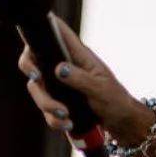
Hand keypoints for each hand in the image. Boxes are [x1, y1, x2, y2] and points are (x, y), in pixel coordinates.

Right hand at [17, 19, 149, 144]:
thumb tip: (59, 69)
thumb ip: (80, 78)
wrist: (122, 123)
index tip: (33, 56)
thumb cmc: (116, 100)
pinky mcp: (59, 100)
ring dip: (47, 107)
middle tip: (49, 98)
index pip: (54, 32)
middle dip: (35, 82)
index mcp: (76, 54)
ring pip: (37, 90)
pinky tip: (69, 124)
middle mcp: (64, 65)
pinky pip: (46, 109)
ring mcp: (59, 83)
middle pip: (33, 64)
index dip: (37, 33)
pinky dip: (54, 119)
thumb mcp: (100, 88)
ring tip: (66, 117)